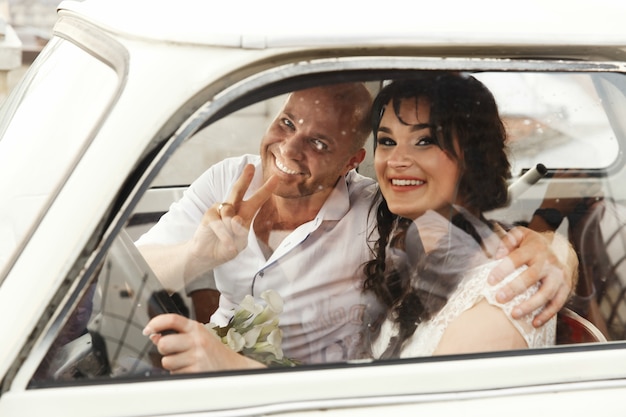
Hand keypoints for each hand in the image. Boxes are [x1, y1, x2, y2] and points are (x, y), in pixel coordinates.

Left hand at [143, 314, 263, 372]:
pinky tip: (191, 369)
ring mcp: (197, 356)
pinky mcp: (196, 371)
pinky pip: (174, 374)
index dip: (155, 323)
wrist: (232, 366)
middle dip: (164, 350)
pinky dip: (179, 374)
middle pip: (163, 343)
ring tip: (186, 362)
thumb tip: (154, 335)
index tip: (148, 330)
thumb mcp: (197, 337)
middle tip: (174, 351)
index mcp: (196, 328)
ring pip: (166, 361)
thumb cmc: (212, 351)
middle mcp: (196, 340)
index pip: (171, 319)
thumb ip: (176, 334)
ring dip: (172, 365)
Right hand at [186, 164, 278, 273]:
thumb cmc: (226, 247)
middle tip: (251, 167)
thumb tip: (235, 218)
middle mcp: (232, 207)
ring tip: (230, 240)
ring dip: (232, 229)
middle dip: (245, 178)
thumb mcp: (239, 242)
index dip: (266, 189)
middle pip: (238, 189)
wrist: (208, 255)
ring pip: (230, 212)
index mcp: (245, 213)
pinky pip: (220, 223)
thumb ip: (241, 231)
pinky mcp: (209, 215)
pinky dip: (225, 235)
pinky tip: (226, 241)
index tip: (276, 178)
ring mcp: (219, 210)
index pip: (257, 199)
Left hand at [488, 226, 575, 326]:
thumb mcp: (521, 235)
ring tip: (514, 314)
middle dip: (514, 289)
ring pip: (546, 293)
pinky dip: (547, 314)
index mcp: (534, 248)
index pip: (516, 258)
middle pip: (531, 277)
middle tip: (499, 299)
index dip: (503, 270)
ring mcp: (559, 275)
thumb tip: (497, 255)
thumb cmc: (534, 244)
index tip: (490, 281)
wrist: (562, 247)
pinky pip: (558, 303)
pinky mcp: (566, 287)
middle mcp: (548, 262)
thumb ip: (507, 241)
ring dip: (530, 306)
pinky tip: (534, 323)